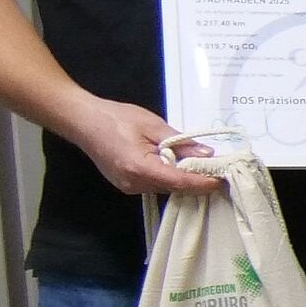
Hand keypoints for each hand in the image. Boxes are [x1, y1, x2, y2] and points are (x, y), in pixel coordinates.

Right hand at [68, 96, 221, 197]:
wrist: (83, 121)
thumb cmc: (116, 118)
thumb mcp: (153, 125)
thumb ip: (180, 142)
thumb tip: (206, 153)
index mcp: (140, 169)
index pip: (180, 182)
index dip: (203, 183)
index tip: (222, 181)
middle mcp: (134, 183)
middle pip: (174, 188)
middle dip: (197, 181)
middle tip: (220, 172)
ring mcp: (128, 187)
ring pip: (165, 187)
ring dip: (183, 179)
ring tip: (204, 168)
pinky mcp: (126, 184)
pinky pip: (154, 184)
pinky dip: (169, 177)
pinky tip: (180, 167)